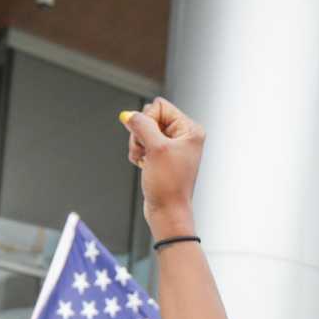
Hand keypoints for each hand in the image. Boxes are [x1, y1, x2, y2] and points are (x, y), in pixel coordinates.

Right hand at [123, 99, 203, 239]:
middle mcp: (184, 136)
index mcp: (190, 130)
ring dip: (138, 145)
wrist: (167, 212)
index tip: (150, 140)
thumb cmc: (169, 185)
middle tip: (146, 152)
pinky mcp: (162, 156)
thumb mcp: (155, 149)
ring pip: (143, 131)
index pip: (159, 106)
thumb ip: (142, 125)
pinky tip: (143, 165)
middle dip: (141, 134)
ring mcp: (173, 146)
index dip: (148, 120)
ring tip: (144, 160)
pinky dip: (139, 153)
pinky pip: (143, 144)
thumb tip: (129, 115)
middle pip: (150, 118)